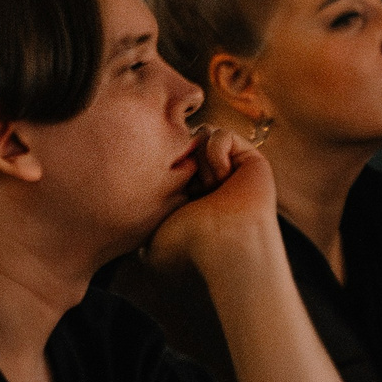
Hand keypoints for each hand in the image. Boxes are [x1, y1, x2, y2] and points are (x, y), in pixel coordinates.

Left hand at [147, 125, 279, 278]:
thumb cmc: (189, 246)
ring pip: (204, 136)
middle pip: (187, 144)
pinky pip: (222, 134)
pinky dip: (217, 153)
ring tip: (211, 188)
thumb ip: (139, 235)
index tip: (167, 191)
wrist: (225, 243)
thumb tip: (131, 242)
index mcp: (191, 195)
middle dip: (184, 161)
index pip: (171, 161)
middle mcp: (212, 181)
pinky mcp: (250, 159)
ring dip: (202, 161)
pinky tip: (225, 178)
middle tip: (192, 188)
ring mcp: (232, 170)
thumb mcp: (152, 243)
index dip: (164, 167)